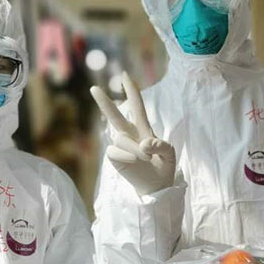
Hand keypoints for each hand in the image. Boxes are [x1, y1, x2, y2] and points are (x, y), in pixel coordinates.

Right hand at [91, 71, 175, 196]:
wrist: (157, 187)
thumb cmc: (164, 168)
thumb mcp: (170, 154)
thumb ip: (161, 145)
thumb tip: (144, 144)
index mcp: (144, 129)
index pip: (137, 106)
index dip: (131, 90)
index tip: (124, 75)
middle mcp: (130, 135)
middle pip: (115, 115)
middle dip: (105, 102)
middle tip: (93, 88)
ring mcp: (121, 146)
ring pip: (121, 137)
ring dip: (135, 149)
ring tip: (146, 159)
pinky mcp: (115, 157)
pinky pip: (116, 150)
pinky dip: (127, 156)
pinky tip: (134, 162)